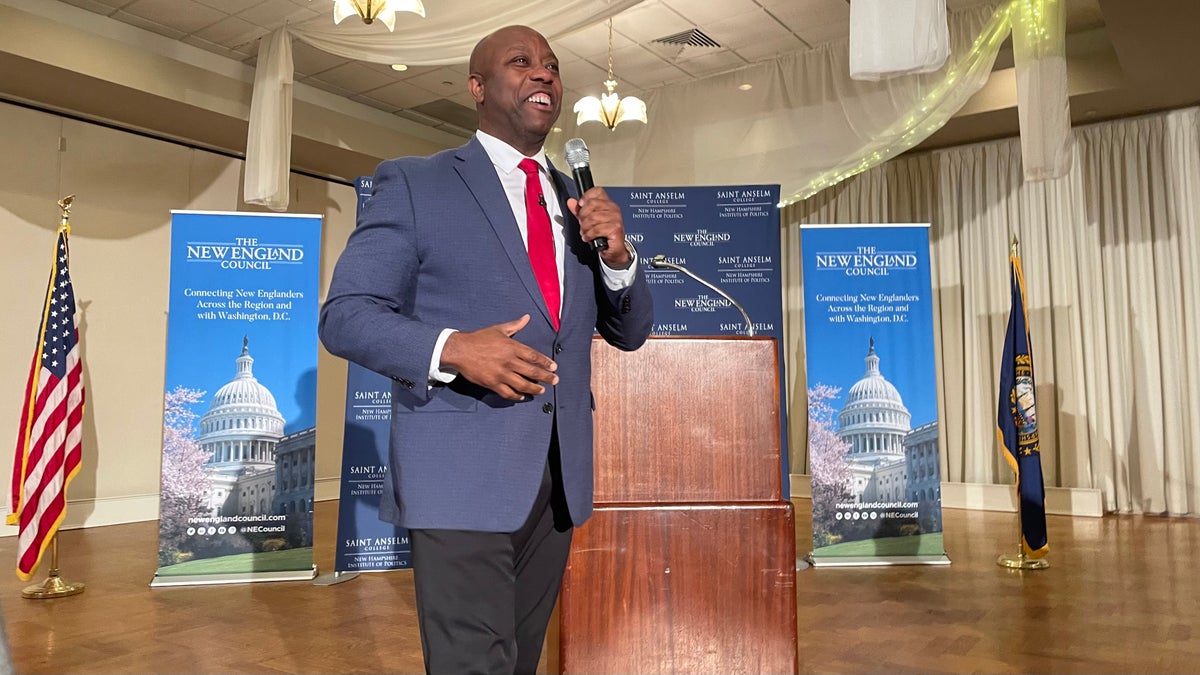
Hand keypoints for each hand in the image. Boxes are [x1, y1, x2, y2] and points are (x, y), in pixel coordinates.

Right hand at [440, 314, 557, 400]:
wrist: (460, 350)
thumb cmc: (479, 339)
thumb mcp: (498, 329)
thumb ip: (515, 325)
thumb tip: (527, 317)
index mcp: (511, 347)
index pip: (533, 356)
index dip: (545, 362)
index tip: (554, 367)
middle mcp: (508, 361)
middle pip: (532, 372)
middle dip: (545, 377)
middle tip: (554, 380)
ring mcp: (500, 374)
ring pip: (522, 385)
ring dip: (534, 389)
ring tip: (542, 391)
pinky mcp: (492, 383)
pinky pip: (508, 393)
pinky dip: (516, 396)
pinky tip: (522, 396)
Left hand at [567, 187, 630, 267]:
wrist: (614, 250)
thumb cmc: (603, 235)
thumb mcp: (588, 221)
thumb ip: (579, 211)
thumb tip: (571, 202)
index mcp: (608, 204)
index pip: (597, 191)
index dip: (586, 197)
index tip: (581, 206)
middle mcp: (613, 209)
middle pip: (592, 203)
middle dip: (583, 216)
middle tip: (582, 224)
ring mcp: (616, 218)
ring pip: (593, 218)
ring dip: (585, 228)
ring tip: (586, 232)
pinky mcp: (615, 229)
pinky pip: (597, 229)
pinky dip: (589, 235)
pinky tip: (589, 237)